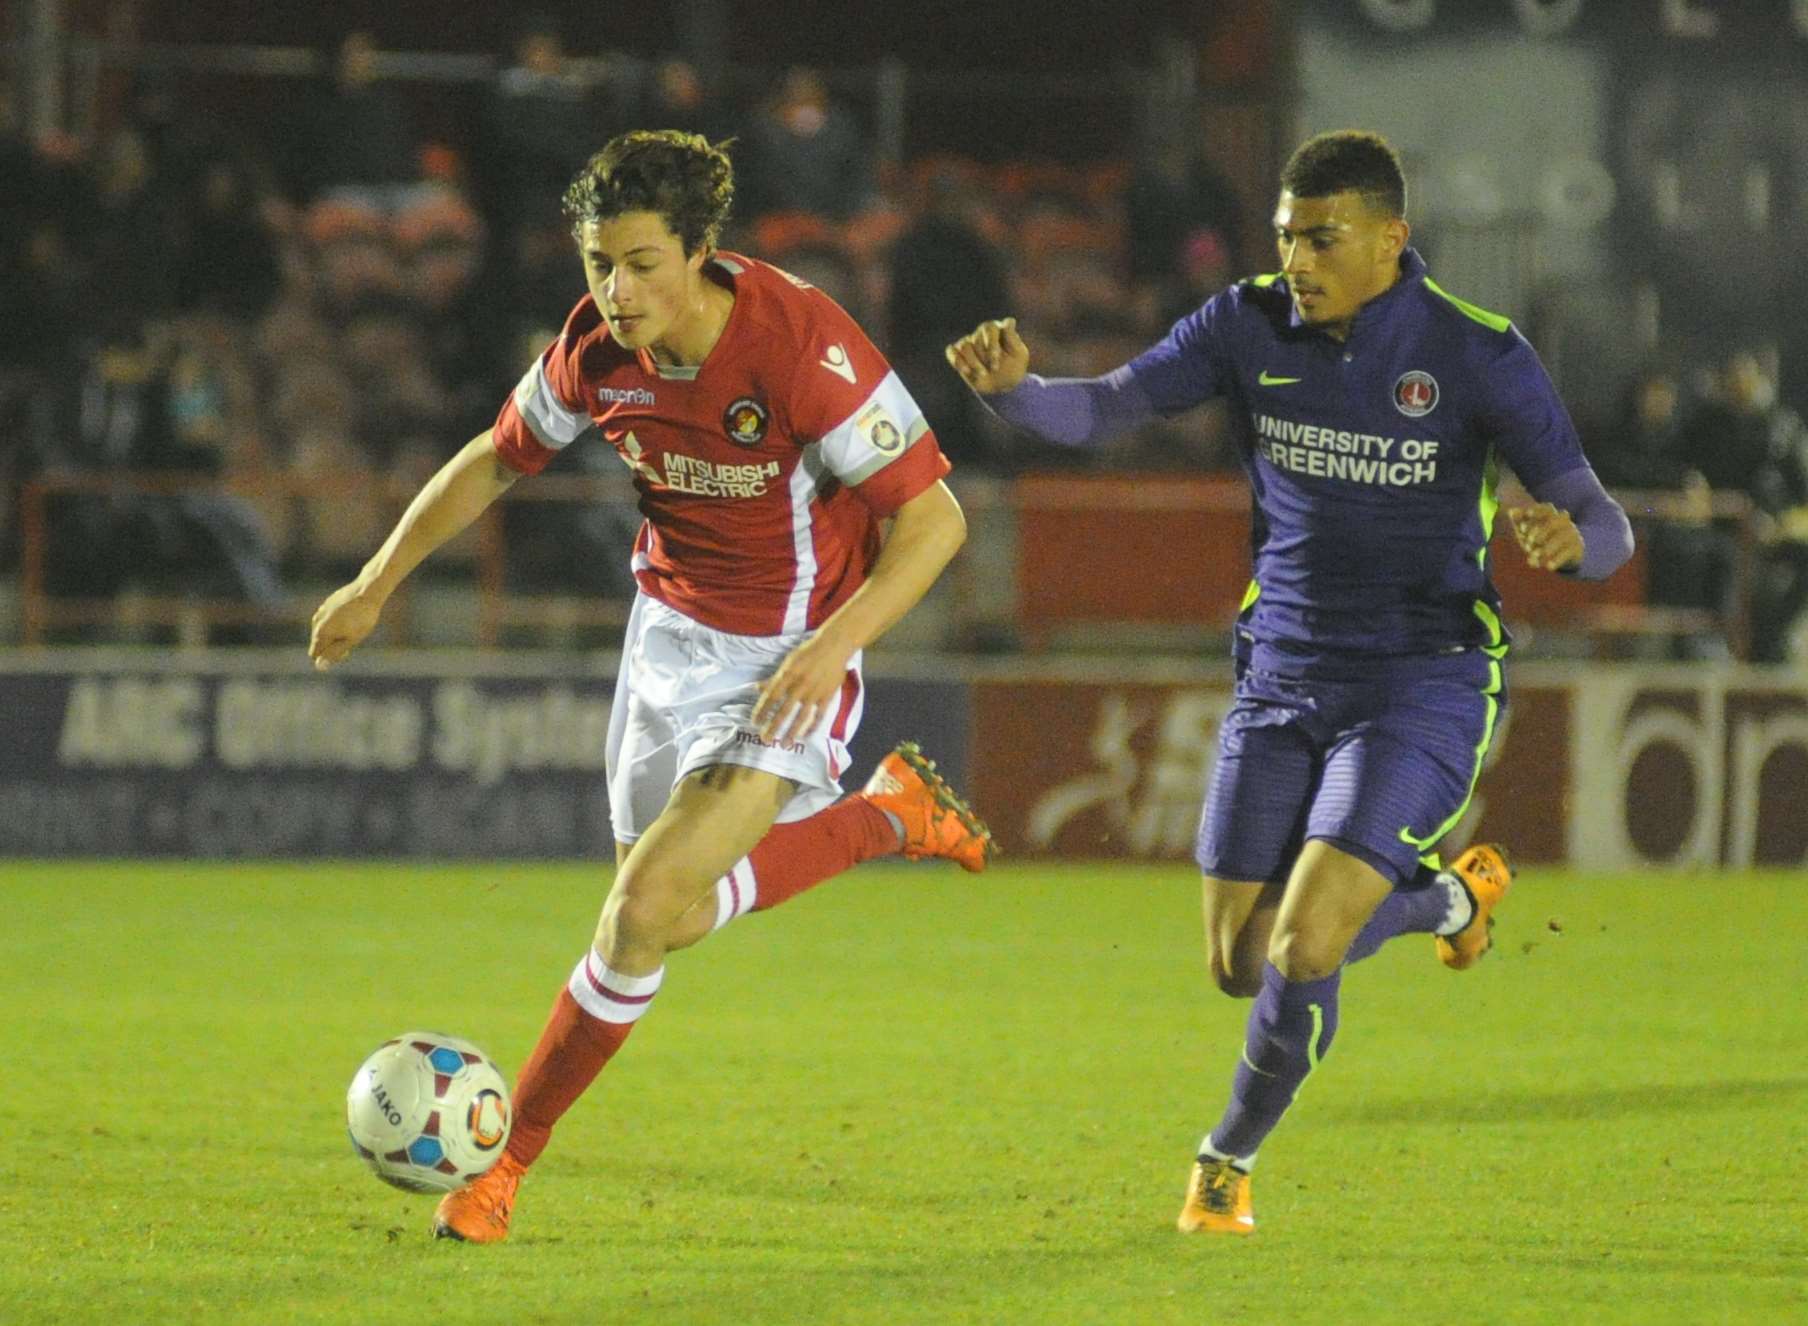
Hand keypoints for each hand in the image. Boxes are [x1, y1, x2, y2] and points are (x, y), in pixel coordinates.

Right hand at [309, 582, 383, 669]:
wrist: (367, 592)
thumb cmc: (362, 619)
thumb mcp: (350, 641)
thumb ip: (334, 653)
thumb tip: (318, 666)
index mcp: (320, 632)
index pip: (314, 654)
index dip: (328, 657)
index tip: (345, 650)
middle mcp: (316, 621)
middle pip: (318, 642)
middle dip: (332, 645)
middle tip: (353, 638)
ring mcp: (321, 611)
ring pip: (324, 629)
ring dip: (335, 633)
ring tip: (354, 626)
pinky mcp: (327, 603)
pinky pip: (328, 618)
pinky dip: (337, 622)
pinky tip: (352, 616)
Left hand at [752, 630, 856, 745]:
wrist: (835, 647)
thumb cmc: (808, 652)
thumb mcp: (788, 661)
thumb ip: (774, 678)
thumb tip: (757, 688)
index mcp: (789, 675)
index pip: (771, 696)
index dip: (762, 710)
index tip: (754, 722)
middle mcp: (800, 686)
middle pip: (784, 710)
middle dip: (773, 726)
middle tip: (765, 739)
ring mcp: (815, 693)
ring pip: (801, 717)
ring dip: (791, 732)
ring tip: (784, 744)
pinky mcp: (828, 696)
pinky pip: (819, 715)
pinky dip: (812, 727)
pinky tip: (804, 736)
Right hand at [945, 317, 1030, 395]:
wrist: (1002, 386)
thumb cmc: (1013, 368)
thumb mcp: (1019, 355)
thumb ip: (1013, 339)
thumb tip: (1009, 322)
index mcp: (999, 329)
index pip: (990, 328)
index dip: (992, 345)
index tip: (997, 361)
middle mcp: (982, 332)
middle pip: (977, 339)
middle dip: (985, 357)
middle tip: (994, 370)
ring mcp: (970, 341)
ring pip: (964, 346)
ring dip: (973, 362)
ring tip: (983, 374)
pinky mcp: (958, 353)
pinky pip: (951, 352)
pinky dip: (958, 362)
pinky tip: (967, 372)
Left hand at [1507, 502, 1583, 572]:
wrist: (1566, 554)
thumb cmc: (1542, 540)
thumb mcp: (1529, 532)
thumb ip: (1520, 522)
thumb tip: (1509, 512)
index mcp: (1552, 516)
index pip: (1547, 508)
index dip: (1537, 510)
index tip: (1527, 514)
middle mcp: (1564, 523)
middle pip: (1554, 521)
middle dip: (1540, 531)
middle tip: (1527, 544)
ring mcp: (1572, 534)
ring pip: (1563, 536)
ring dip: (1547, 547)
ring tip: (1534, 556)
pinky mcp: (1577, 548)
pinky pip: (1569, 551)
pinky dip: (1558, 559)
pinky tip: (1548, 567)